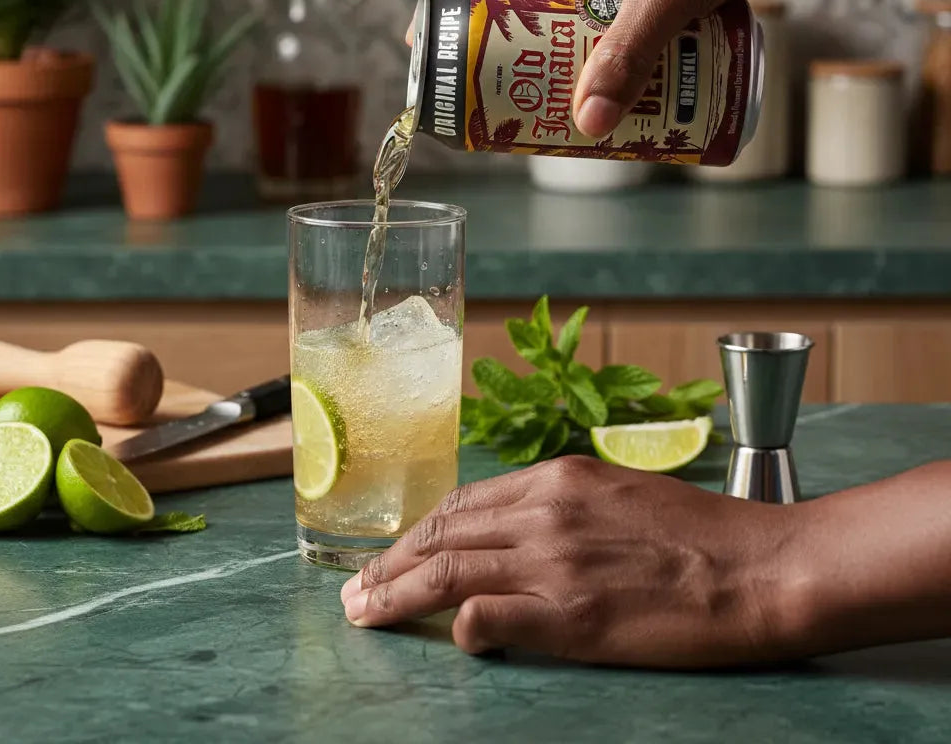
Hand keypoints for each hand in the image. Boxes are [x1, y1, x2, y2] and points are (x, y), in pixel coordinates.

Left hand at [340, 455, 798, 667]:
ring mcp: (555, 562)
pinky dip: (459, 625)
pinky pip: (489, 617)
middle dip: (390, 564)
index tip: (394, 554)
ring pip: (449, 572)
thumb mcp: (619, 492)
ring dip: (397, 594)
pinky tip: (449, 637)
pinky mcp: (572, 617)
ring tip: (366, 615)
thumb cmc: (700, 531)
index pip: (462, 503)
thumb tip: (512, 529)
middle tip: (355, 591)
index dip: (419, 532)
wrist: (760, 567)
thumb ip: (561, 505)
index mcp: (558, 478)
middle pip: (443, 535)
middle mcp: (546, 512)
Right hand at [416, 0, 815, 138]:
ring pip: (558, 0)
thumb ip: (626, 61)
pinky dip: (592, 38)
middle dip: (497, 38)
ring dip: (548, 43)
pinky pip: (597, 5)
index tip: (426, 42)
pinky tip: (608, 73)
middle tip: (489, 87)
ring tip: (544, 92)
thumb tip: (589, 125)